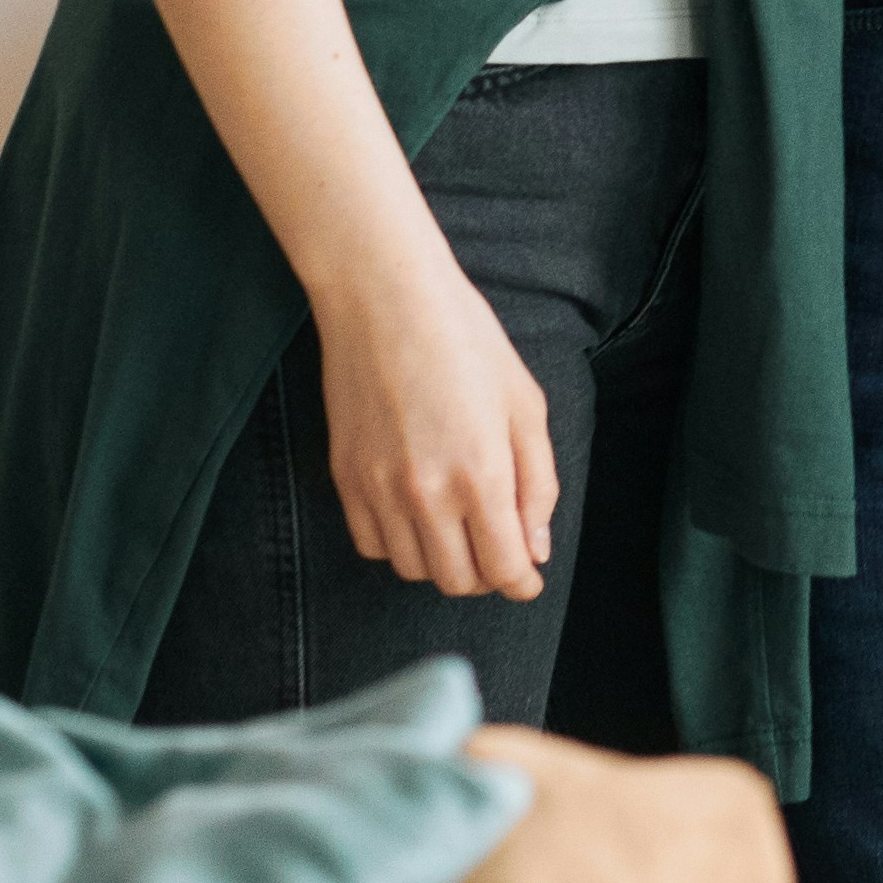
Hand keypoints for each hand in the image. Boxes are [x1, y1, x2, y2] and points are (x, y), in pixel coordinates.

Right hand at [310, 244, 557, 600]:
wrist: (385, 300)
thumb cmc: (467, 342)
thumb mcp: (526, 405)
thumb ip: (537, 483)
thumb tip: (536, 547)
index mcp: (481, 475)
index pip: (503, 568)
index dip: (523, 582)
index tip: (529, 579)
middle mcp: (425, 494)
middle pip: (458, 580)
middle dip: (487, 575)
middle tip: (500, 550)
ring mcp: (378, 490)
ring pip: (413, 569)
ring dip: (443, 562)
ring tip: (461, 528)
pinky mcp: (344, 479)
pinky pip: (372, 545)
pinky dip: (399, 544)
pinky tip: (418, 515)